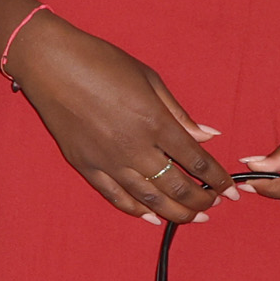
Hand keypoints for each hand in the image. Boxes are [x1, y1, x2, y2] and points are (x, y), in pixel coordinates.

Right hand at [6, 17, 228, 225]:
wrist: (50, 64)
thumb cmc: (101, 62)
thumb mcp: (148, 79)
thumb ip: (178, 113)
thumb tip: (207, 136)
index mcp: (155, 122)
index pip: (196, 160)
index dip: (216, 179)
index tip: (229, 190)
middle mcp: (135, 147)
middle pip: (176, 186)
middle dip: (200, 200)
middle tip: (213, 205)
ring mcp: (108, 160)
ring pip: (149, 198)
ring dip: (175, 212)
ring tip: (192, 218)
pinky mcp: (86, 166)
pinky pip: (116, 196)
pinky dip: (136, 210)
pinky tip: (152, 218)